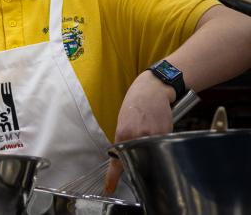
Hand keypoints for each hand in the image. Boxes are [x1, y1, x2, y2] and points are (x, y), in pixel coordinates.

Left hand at [104, 71, 173, 193]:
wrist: (152, 88)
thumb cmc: (135, 103)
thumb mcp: (123, 120)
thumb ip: (124, 138)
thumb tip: (123, 154)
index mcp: (123, 133)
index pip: (118, 159)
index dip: (113, 176)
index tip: (109, 187)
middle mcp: (137, 136)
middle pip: (137, 159)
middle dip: (137, 159)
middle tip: (139, 146)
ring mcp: (152, 136)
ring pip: (151, 153)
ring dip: (150, 148)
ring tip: (149, 130)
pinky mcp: (166, 133)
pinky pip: (162, 145)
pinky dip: (160, 142)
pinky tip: (157, 128)